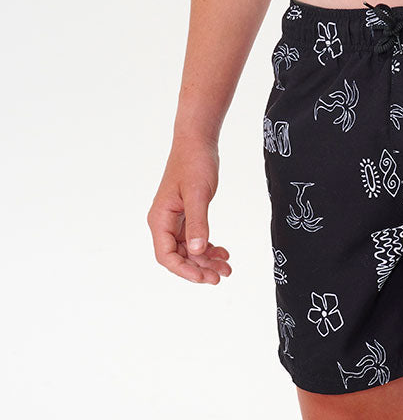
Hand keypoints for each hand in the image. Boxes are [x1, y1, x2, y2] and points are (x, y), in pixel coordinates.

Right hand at [147, 143, 231, 284]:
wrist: (197, 142)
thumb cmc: (194, 163)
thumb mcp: (198, 194)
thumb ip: (198, 223)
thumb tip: (198, 251)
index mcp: (160, 219)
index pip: (166, 256)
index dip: (184, 270)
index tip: (204, 277)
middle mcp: (164, 222)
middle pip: (178, 256)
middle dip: (199, 268)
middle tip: (221, 276)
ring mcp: (174, 219)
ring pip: (188, 249)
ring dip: (206, 260)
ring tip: (226, 267)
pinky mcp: (186, 214)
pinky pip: (194, 238)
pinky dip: (207, 246)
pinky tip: (222, 251)